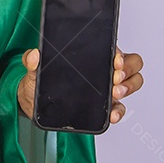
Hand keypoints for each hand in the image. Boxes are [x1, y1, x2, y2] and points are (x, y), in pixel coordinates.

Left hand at [16, 46, 144, 122]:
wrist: (34, 103)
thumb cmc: (40, 81)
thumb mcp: (33, 69)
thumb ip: (31, 61)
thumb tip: (34, 55)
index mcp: (91, 55)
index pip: (115, 48)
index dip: (120, 53)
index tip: (115, 60)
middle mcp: (103, 70)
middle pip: (132, 64)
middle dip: (128, 70)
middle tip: (115, 77)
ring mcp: (106, 88)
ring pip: (132, 83)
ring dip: (128, 87)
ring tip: (115, 92)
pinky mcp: (104, 106)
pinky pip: (119, 108)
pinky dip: (119, 111)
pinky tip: (112, 114)